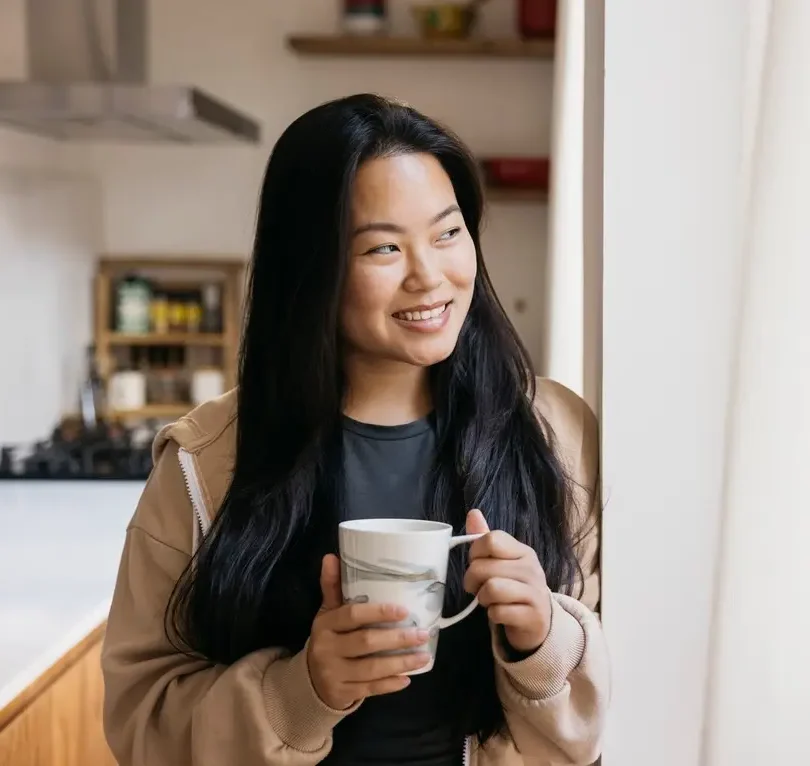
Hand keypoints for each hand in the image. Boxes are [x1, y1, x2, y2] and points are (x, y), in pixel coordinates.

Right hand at [307, 554, 431, 709]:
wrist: (311, 680)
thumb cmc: (329, 638)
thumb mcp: (328, 613)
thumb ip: (332, 587)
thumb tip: (331, 556)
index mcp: (325, 624)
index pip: (352, 615)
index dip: (378, 612)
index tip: (403, 610)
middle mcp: (327, 648)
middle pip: (366, 642)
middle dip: (397, 639)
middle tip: (423, 634)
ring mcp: (334, 673)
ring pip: (372, 669)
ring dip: (400, 663)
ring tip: (423, 657)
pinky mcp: (342, 693)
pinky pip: (370, 689)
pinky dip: (390, 685)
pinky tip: (407, 679)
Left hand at [463, 509, 551, 653]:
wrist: (539, 622)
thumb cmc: (514, 588)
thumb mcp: (501, 562)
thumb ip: (485, 539)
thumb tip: (473, 513)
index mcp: (522, 551)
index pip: (490, 539)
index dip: (474, 552)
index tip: (476, 563)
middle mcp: (531, 568)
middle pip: (483, 566)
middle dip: (472, 580)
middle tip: (477, 587)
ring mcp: (535, 592)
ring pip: (491, 589)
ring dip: (483, 598)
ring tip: (489, 600)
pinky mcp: (533, 616)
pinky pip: (498, 612)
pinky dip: (493, 615)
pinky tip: (501, 613)